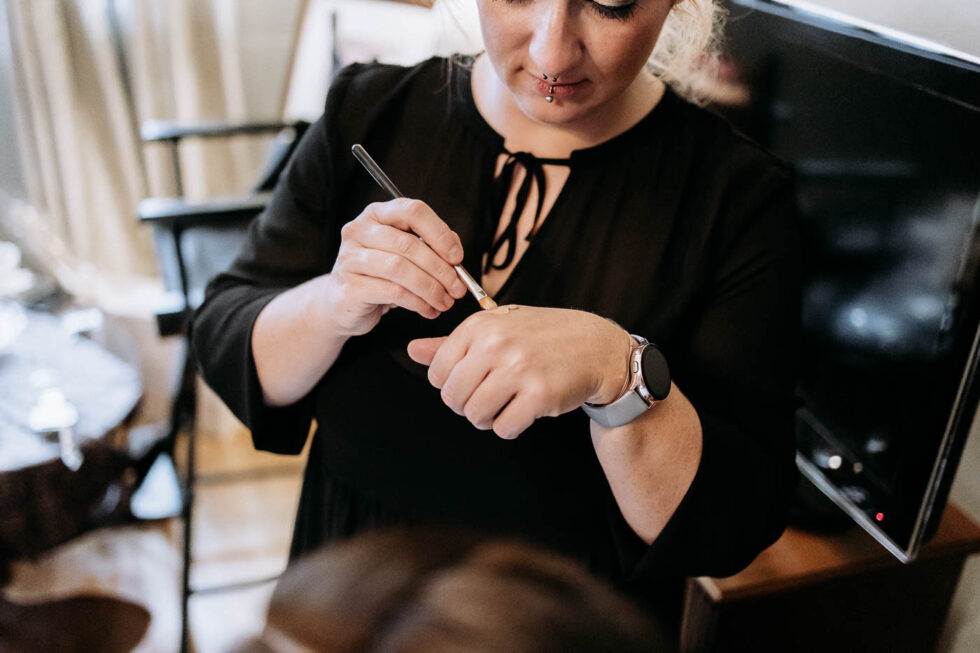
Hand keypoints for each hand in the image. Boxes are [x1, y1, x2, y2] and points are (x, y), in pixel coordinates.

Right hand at [322, 198, 467, 335]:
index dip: (440, 233)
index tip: (457, 257)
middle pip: (409, 244)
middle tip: (458, 289)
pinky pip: (392, 292)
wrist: (344, 304)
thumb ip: (430, 246)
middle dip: (440, 269)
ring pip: (400, 269)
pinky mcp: (349, 287)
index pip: (413, 211)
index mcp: (377, 214)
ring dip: (430, 288)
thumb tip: (455, 251)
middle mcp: (359, 231)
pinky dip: (417, 303)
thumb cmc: (380, 275)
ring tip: (445, 302)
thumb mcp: (405, 254)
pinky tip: (428, 310)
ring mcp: (350, 258)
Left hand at [407, 305, 630, 438]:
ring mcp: (519, 370)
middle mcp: (496, 344)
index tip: (472, 381)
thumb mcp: (496, 328)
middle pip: (452, 397)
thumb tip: (413, 351)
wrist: (595, 346)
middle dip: (466, 405)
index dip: (450, 385)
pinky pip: (504, 428)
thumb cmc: (541, 336)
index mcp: (479, 326)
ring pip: (475, 415)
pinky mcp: (539, 395)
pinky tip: (523, 412)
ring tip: (505, 405)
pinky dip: (509, 428)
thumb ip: (451, 343)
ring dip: (487, 419)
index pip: (436, 373)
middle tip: (488, 397)